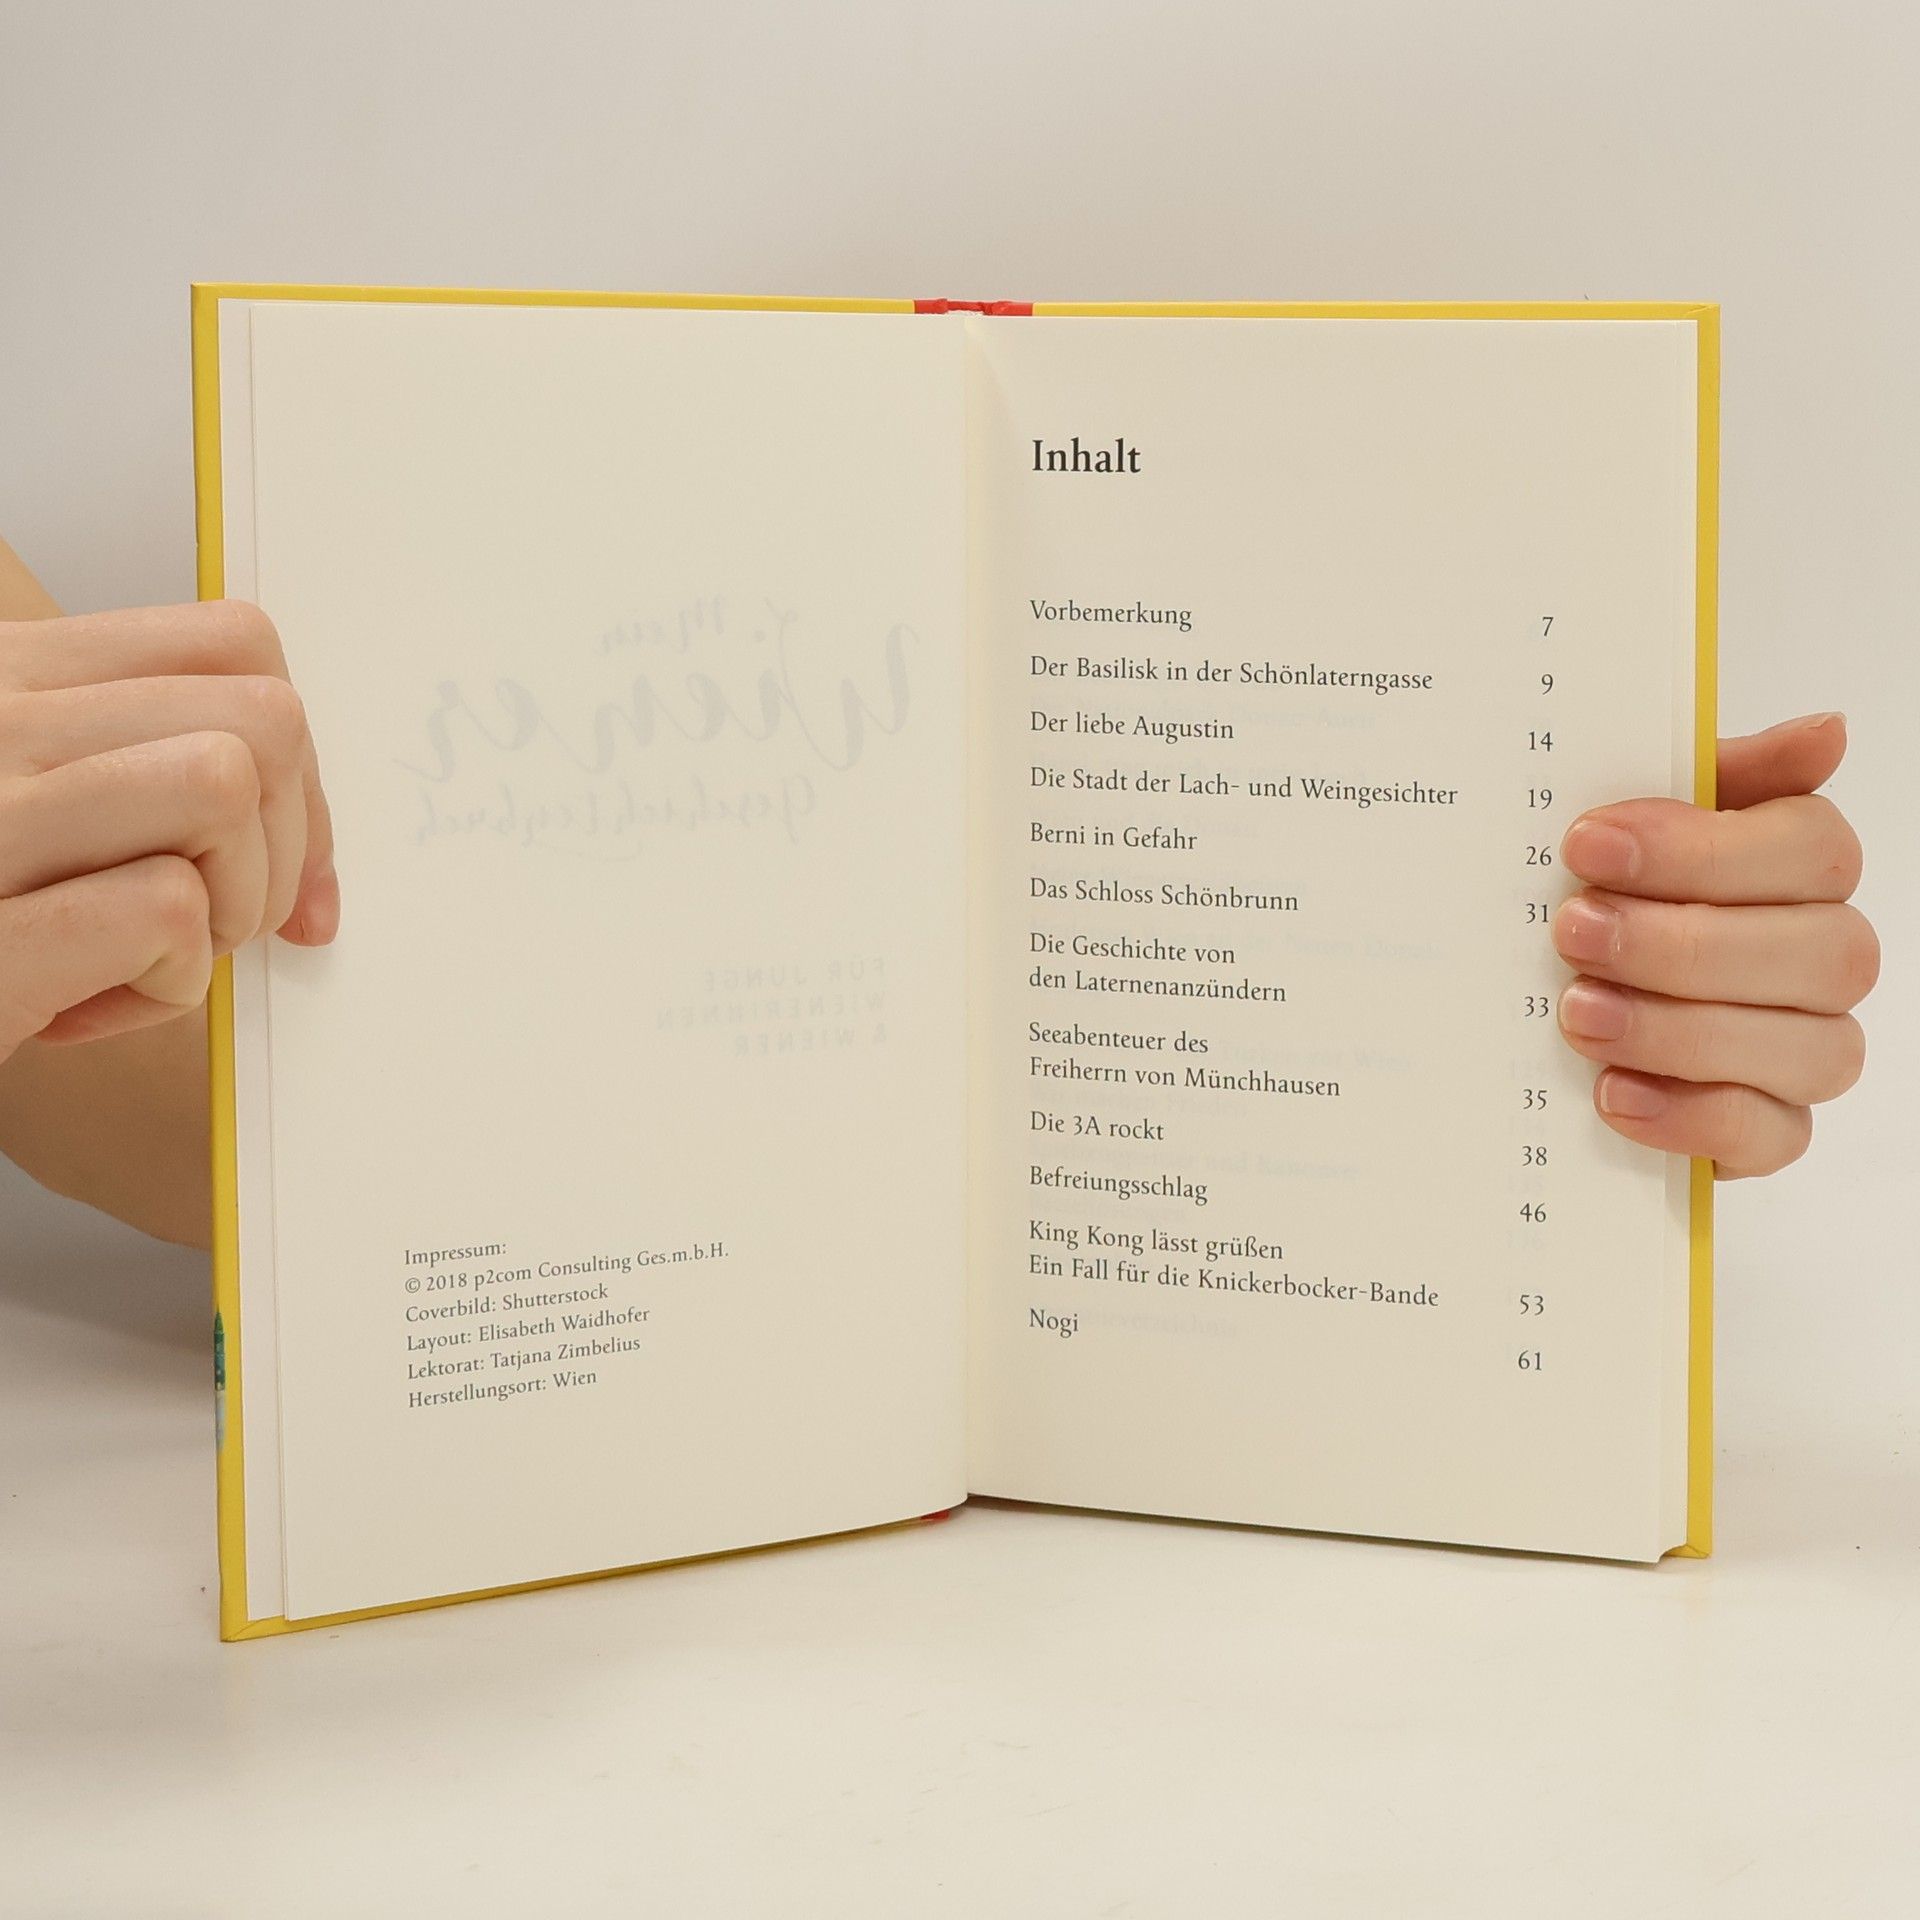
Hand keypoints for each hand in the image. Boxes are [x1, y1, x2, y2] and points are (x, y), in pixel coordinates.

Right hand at [0, 599, 337, 1061]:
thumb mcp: (36, 804)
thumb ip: (147, 769)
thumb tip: (309, 824)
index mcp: (7, 672)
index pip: (237, 643)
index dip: (299, 764)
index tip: (284, 854)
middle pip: (262, 718)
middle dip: (283, 844)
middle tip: (214, 920)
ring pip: (224, 785)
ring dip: (234, 903)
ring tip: (154, 956)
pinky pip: (171, 910)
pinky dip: (171, 983)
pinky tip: (95, 1006)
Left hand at [1552, 712, 1876, 1176]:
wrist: (1542, 1013)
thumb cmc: (1606, 898)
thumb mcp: (1632, 825)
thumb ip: (1713, 774)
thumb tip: (1827, 731)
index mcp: (1801, 869)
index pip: (1812, 849)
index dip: (1702, 847)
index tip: (1588, 843)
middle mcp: (1826, 958)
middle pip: (1818, 951)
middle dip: (1682, 943)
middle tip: (1573, 931)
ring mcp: (1809, 1049)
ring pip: (1807, 1048)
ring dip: (1680, 1030)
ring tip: (1578, 1013)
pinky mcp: (1772, 1131)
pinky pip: (1770, 1136)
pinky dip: (1690, 1116)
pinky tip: (1612, 1092)